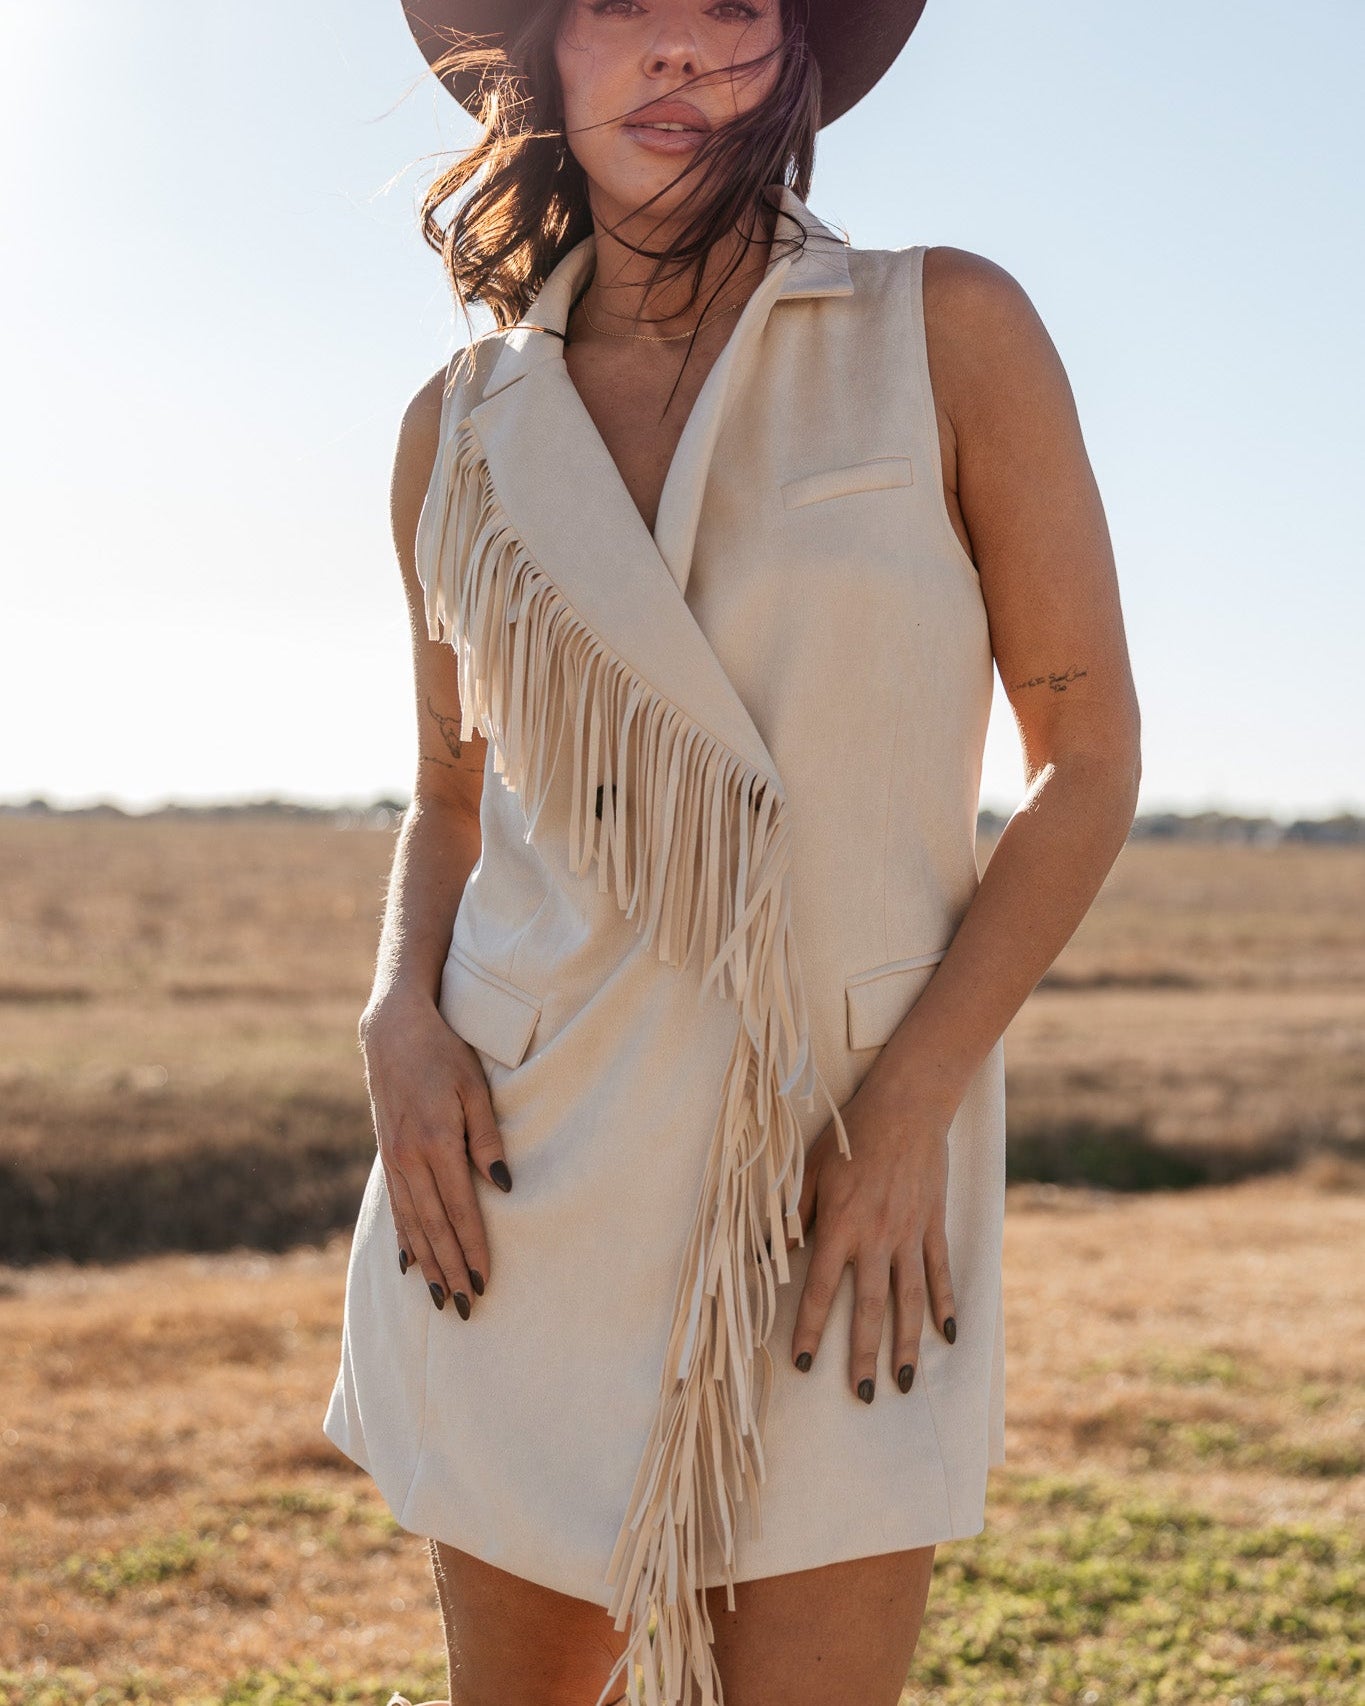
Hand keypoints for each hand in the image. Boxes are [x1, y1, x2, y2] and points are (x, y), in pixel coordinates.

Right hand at [358, 990, 513, 1317]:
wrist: (392, 1030)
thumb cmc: (444, 1054)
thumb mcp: (475, 1087)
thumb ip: (487, 1138)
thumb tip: (503, 1187)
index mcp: (436, 1142)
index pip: (459, 1210)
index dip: (472, 1249)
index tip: (484, 1282)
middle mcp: (409, 1158)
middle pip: (433, 1227)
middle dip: (449, 1270)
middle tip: (462, 1308)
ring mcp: (393, 1158)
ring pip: (412, 1223)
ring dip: (426, 1263)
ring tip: (438, 1297)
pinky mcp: (387, 1154)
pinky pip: (396, 1206)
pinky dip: (404, 1238)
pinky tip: (409, 1262)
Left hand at [784, 1072, 957, 1401]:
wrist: (907, 1106)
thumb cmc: (850, 1136)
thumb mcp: (810, 1170)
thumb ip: (792, 1214)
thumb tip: (769, 1253)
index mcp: (840, 1226)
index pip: (821, 1290)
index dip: (812, 1330)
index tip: (805, 1364)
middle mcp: (877, 1238)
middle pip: (871, 1308)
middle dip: (865, 1355)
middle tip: (862, 1395)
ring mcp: (910, 1234)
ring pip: (910, 1300)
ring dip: (906, 1344)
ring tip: (903, 1383)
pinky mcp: (934, 1226)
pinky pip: (940, 1273)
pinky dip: (945, 1306)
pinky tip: (946, 1336)